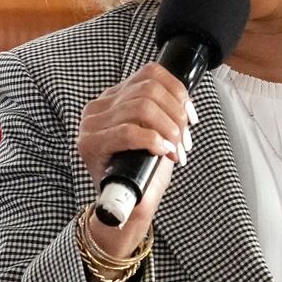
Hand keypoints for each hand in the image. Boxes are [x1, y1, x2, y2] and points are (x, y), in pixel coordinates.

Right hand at [76, 63, 195, 261]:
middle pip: (148, 90)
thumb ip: (162, 112)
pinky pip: (129, 132)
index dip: (177, 91)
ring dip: (168, 129)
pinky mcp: (90, 144)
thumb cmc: (141, 170)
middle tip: (185, 141)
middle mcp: (98, 105)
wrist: (123, 207)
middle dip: (176, 115)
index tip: (191, 117)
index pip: (150, 74)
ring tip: (177, 150)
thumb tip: (185, 103)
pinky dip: (153, 140)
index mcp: (113, 96)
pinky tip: (164, 153)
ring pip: (141, 108)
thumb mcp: (154, 133)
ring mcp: (91, 124)